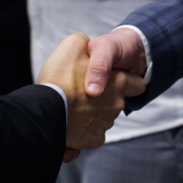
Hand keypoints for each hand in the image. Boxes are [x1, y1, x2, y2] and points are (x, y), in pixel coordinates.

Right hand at [37, 33, 146, 151]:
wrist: (44, 110)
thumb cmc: (61, 76)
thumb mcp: (74, 45)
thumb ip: (85, 43)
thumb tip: (87, 49)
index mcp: (119, 81)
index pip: (138, 84)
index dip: (126, 80)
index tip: (113, 80)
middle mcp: (117, 105)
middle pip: (116, 101)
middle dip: (104, 98)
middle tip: (82, 92)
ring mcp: (105, 124)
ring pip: (102, 117)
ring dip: (91, 113)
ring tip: (72, 106)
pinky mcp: (93, 139)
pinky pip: (91, 133)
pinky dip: (83, 130)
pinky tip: (69, 121)